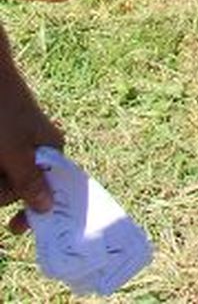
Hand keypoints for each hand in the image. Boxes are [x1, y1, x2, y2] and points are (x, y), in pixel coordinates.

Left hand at [0, 28, 61, 220]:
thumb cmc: (4, 112)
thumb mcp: (17, 152)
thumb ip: (31, 181)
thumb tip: (48, 207)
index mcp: (51, 150)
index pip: (49, 191)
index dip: (33, 210)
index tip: (15, 226)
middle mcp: (35, 150)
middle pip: (18, 190)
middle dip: (1, 190)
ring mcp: (14, 147)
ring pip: (2, 181)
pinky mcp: (1, 146)